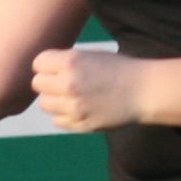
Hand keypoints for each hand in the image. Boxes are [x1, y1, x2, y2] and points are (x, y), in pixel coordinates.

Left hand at [29, 46, 146, 132]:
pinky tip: (79, 108)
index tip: (57, 68)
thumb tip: (42, 71)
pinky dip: (64, 115)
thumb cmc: (118, 69)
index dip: (47, 65)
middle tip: (64, 83)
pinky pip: (57, 120)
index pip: (38, 63)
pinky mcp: (80, 124)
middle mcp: (68, 84)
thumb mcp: (91, 55)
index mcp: (71, 62)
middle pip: (37, 84)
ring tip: (72, 96)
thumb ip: (66, 62)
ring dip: (54, 100)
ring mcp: (73, 107)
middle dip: (48, 82)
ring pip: (45, 104)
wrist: (143, 91)